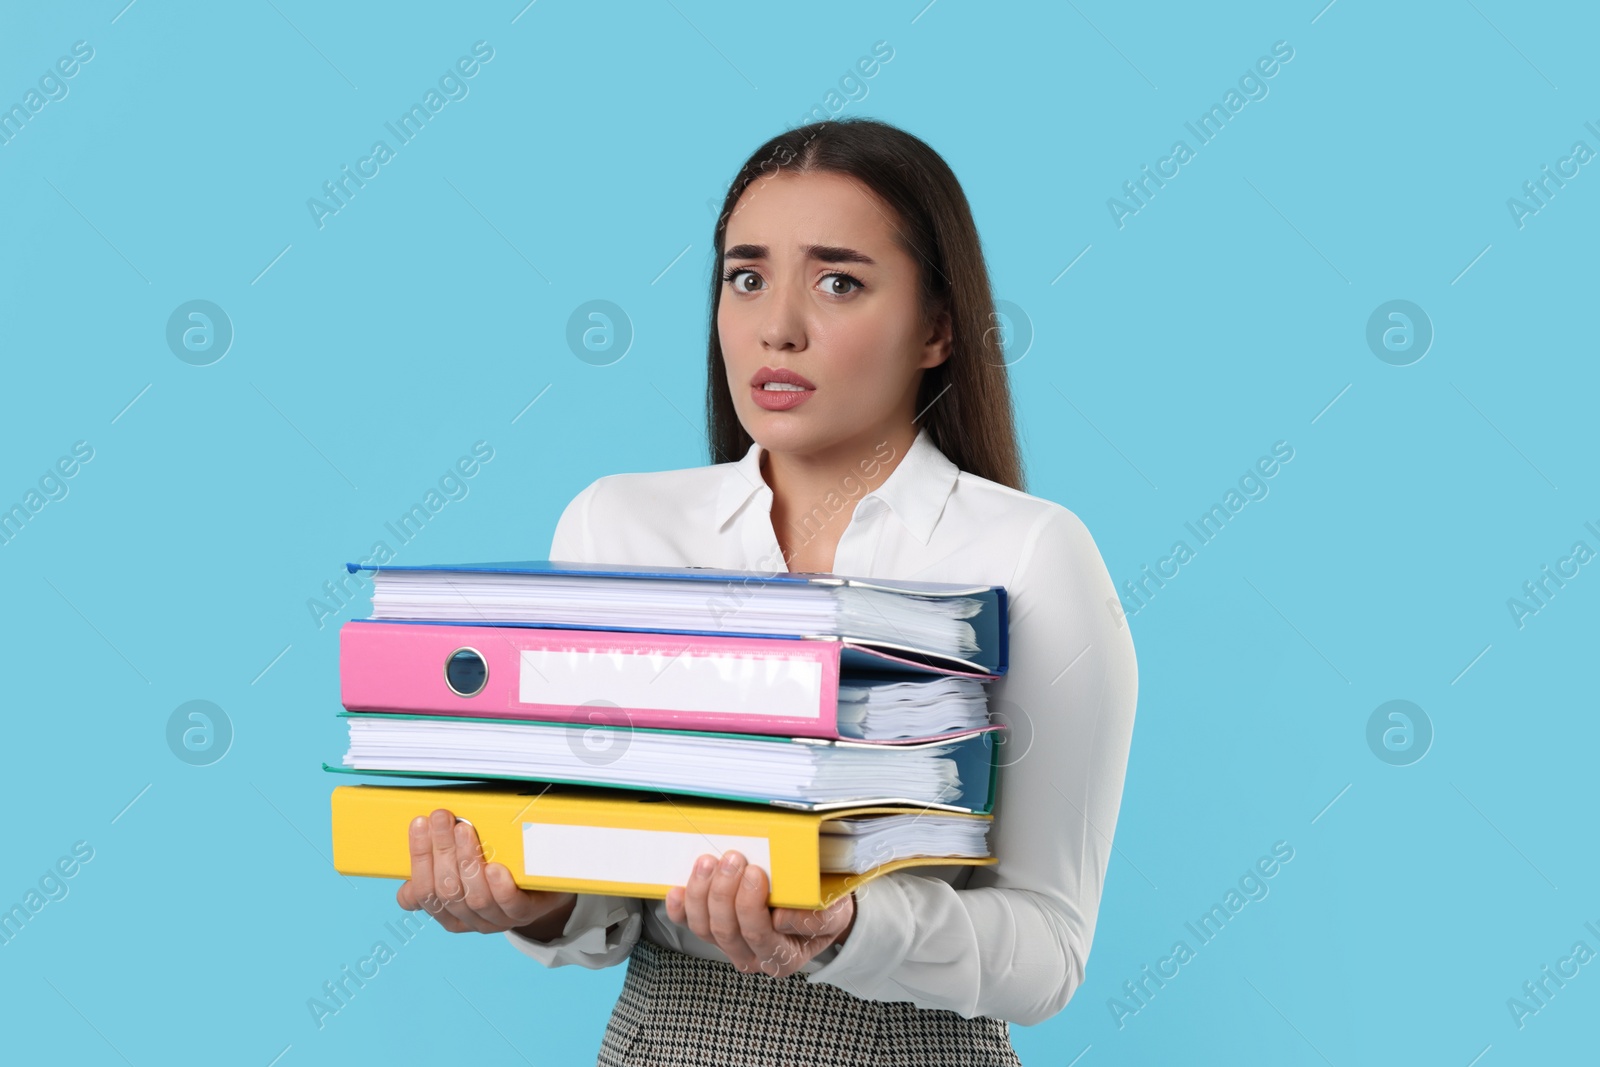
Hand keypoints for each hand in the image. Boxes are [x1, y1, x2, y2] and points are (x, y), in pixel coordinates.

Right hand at [396, 808, 576, 936]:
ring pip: (475, 897)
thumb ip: (443, 862)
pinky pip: (510, 904)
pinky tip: (494, 867)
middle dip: (441, 849)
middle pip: (447, 890)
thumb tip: (416, 844)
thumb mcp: (468, 867)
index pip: (423, 891)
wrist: (546, 890)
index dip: (419, 857)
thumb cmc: (502, 872)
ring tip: (464, 830)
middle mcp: (471, 920)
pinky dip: (499, 886)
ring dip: (466, 860)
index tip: (419, 823)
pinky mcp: (526, 912)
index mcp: (449, 913)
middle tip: (441, 817)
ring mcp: (499, 919)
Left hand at [664, 850, 854, 977]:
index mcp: (783, 957)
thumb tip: (781, 918)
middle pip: (726, 930)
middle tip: (733, 859)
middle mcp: (752, 957)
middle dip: (724, 891)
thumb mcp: (833, 913)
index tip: (755, 872)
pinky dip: (679, 906)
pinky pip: (688, 924)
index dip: (750, 904)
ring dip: (701, 892)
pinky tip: (677, 889)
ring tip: (709, 862)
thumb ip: (815, 919)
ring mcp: (729, 945)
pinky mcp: (712, 929)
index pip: (758, 934)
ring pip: (703, 927)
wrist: (816, 908)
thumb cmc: (822, 909)